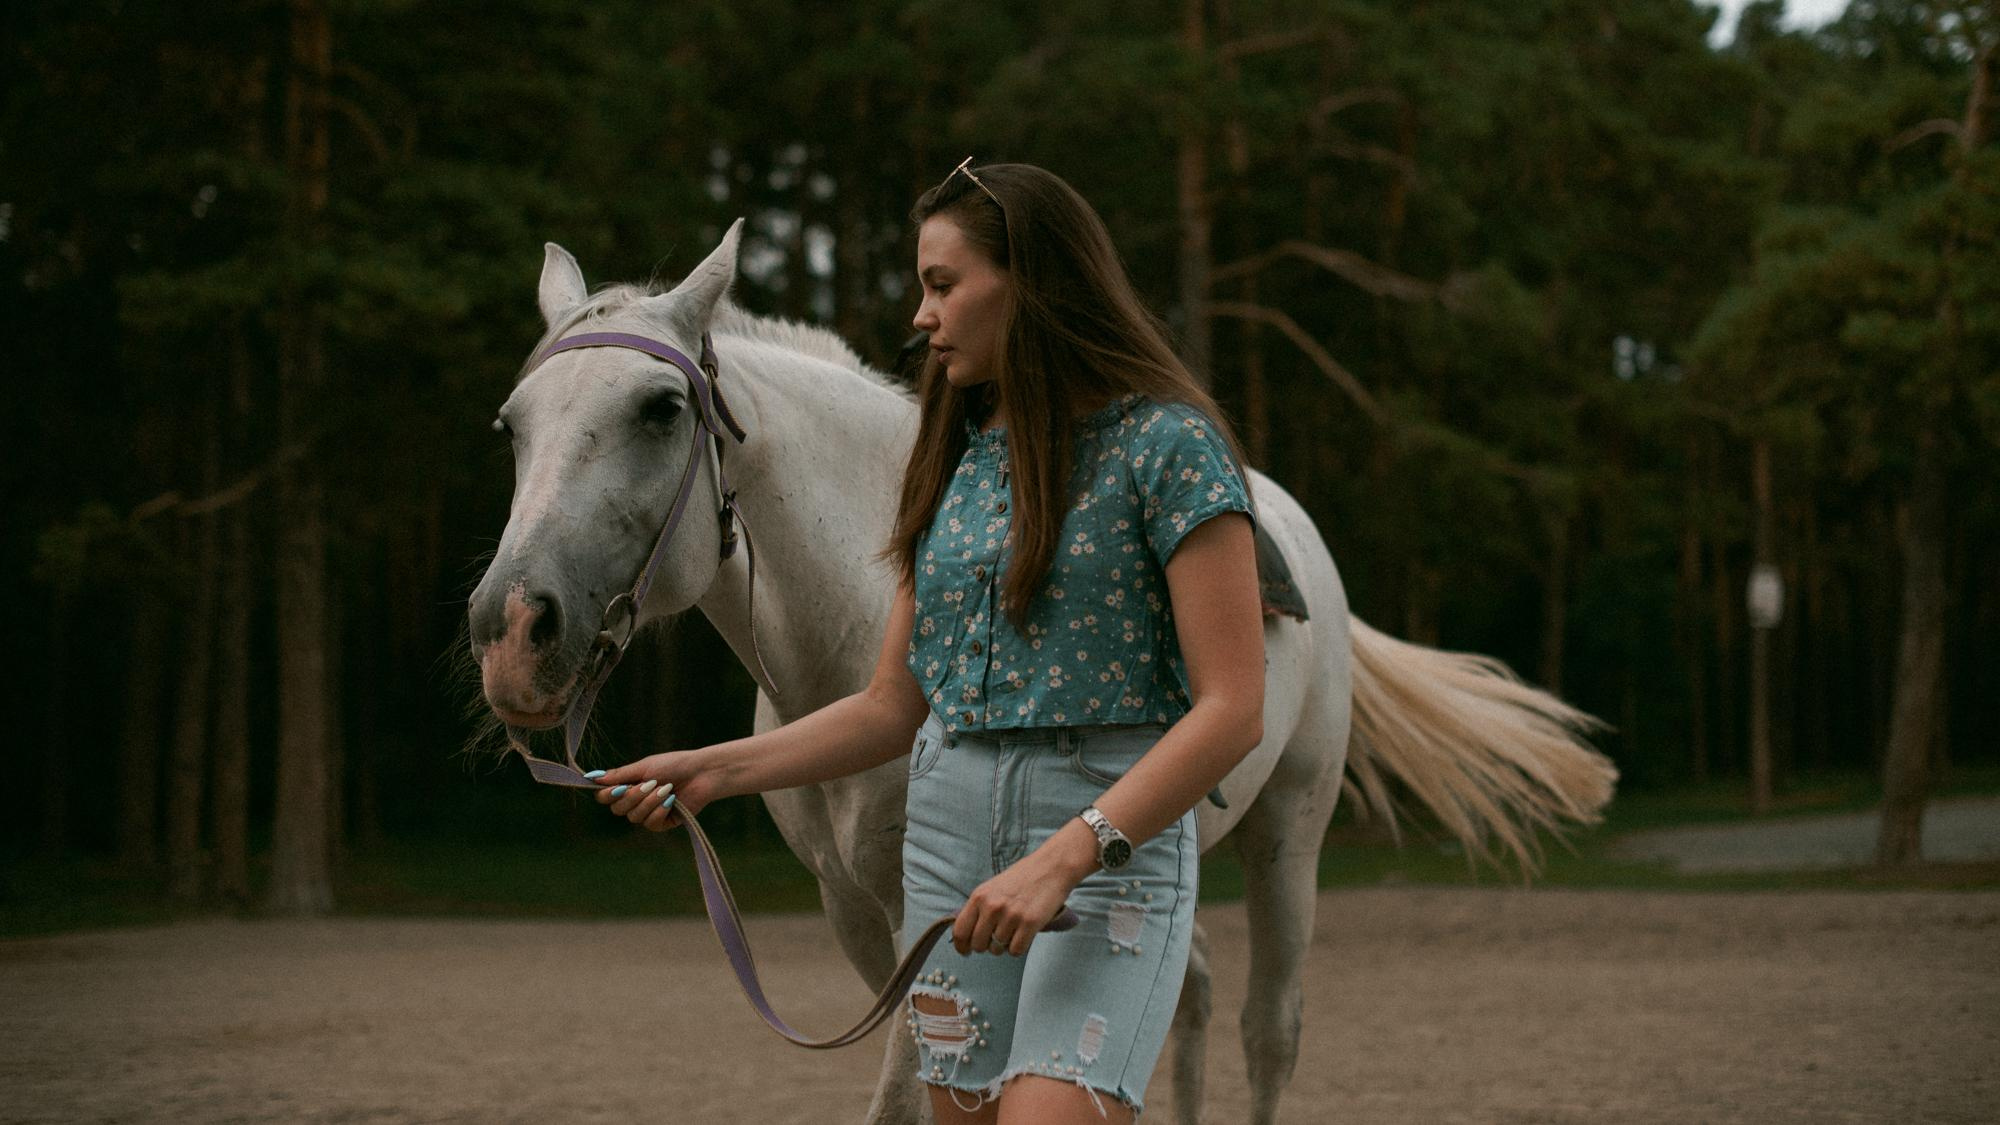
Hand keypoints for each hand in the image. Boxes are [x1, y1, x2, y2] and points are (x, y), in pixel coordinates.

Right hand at [593, 750, 716, 831]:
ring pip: (634, 817)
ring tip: (665, 788)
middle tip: (649, 784)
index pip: (606, 797)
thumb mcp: (644, 767)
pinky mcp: (662, 823)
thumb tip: (592, 778)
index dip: (607, 795)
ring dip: (649, 802)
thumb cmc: (674, 765)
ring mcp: (648, 813)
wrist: (701, 773)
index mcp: (628, 785)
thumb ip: (619, 775)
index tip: (616, 788)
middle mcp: (636, 801)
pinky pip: (651, 824)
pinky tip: (671, 800)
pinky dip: (660, 810)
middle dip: (632, 797)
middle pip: (617, 809)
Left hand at [952, 841, 1090, 957]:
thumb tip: (967, 935)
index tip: (966, 951)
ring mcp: (1011, 916)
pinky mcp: (1029, 923)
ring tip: (1014, 929)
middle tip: (996, 938)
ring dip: (1005, 945)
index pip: (960, 931)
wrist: (1051, 867)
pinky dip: (1018, 947)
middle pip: (979, 945)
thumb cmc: (1022, 878)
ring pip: (998, 949)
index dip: (962, 946)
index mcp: (979, 896)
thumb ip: (979, 908)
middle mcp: (992, 907)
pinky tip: (1023, 934)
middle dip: (986, 946)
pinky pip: (1015, 951)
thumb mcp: (992, 888)